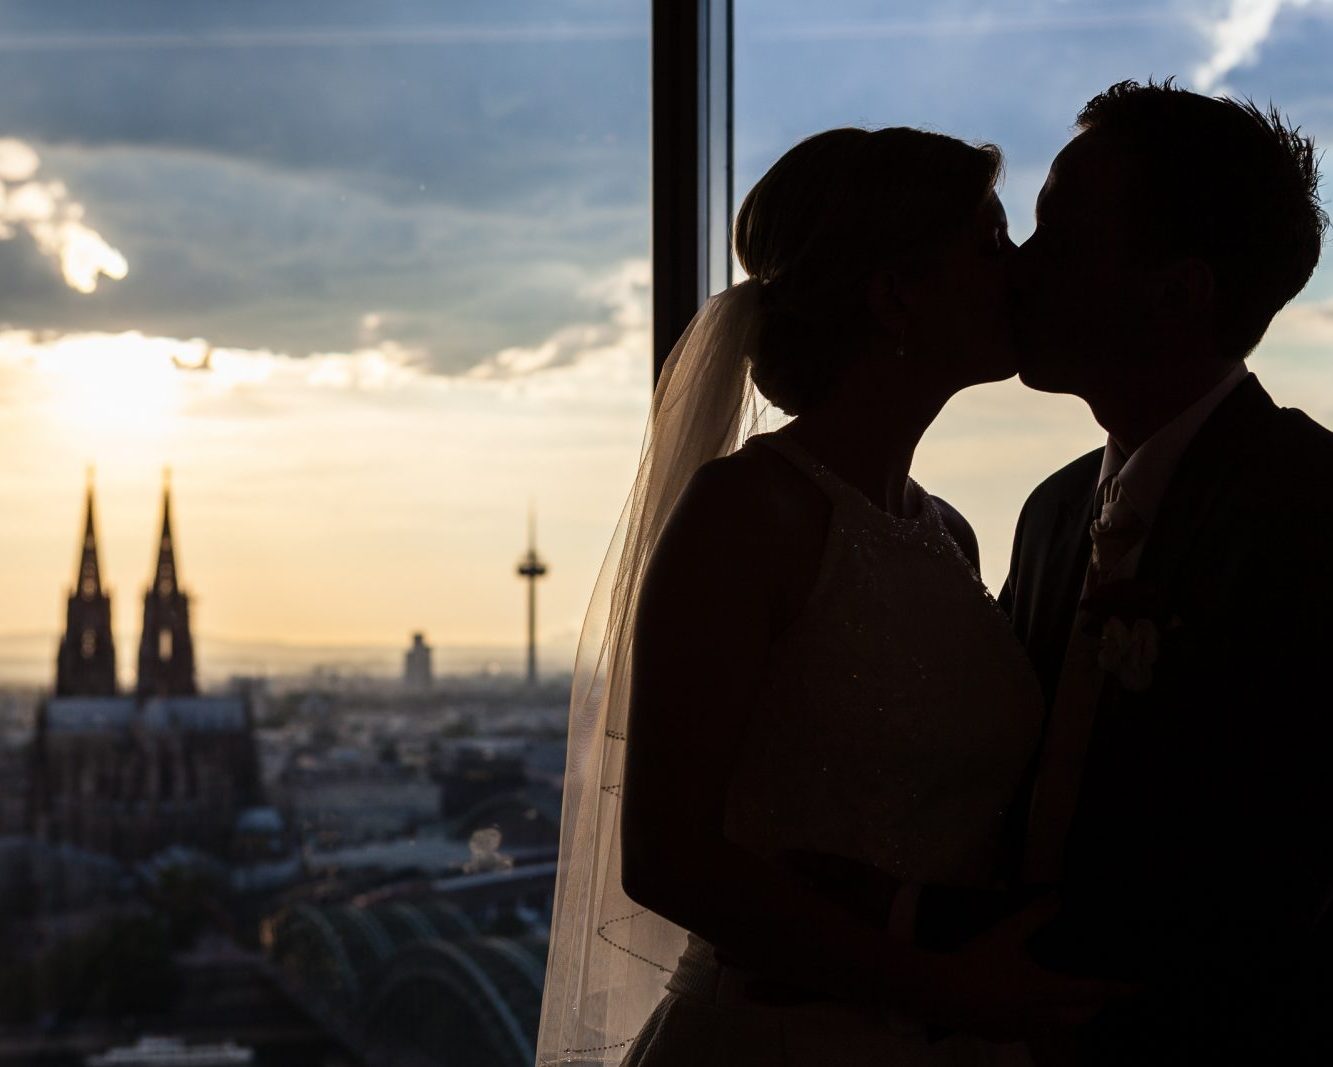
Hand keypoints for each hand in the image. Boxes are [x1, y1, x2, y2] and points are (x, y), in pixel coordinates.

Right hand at [900, 896, 1131, 1041]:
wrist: (940, 992)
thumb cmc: (978, 961)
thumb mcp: (1006, 933)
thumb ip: (1034, 916)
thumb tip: (1059, 898)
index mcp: (1046, 990)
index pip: (1091, 991)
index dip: (1117, 989)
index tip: (1139, 987)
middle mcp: (1041, 1016)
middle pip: (1079, 1016)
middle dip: (1095, 1006)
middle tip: (1101, 992)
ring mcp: (1021, 1029)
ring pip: (1055, 1024)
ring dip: (1066, 1012)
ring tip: (1062, 994)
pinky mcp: (1002, 1034)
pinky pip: (1029, 1028)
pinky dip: (1036, 1016)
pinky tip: (1020, 1002)